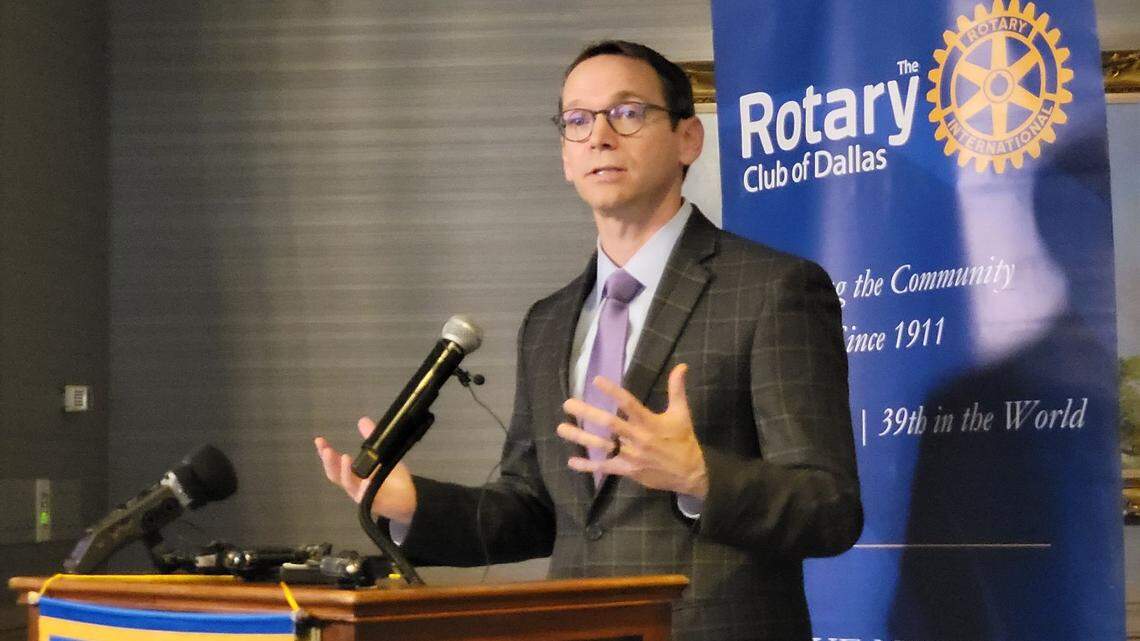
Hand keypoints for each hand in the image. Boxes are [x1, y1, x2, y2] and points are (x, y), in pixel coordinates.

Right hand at [314, 417, 416, 524]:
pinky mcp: (374, 503)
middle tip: (325, 449)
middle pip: (335, 475)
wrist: (408, 500)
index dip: (325, 452)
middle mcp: (353, 485)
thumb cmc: (392, 479)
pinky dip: (365, 488)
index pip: (334, 463)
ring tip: (344, 457)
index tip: (319, 440)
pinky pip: (367, 496)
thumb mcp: (382, 456)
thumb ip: (372, 440)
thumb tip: (362, 420)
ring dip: (345, 471)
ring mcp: (362, 495)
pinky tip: (367, 480)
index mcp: (353, 474)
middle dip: (328, 462)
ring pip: (349, 484)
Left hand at [557, 363, 708, 497]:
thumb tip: (681, 366)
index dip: (613, 392)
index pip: (629, 404)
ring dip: (580, 437)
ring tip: (562, 428)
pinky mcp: (628, 470)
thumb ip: (677, 389)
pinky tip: (571, 462)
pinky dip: (588, 466)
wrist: (690, 474)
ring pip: (602, 446)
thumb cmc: (683, 441)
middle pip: (609, 424)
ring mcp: (631, 456)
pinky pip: (605, 467)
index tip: (596, 380)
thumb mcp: (681, 413)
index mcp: (650, 423)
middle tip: (568, 404)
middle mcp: (638, 438)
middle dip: (587, 413)